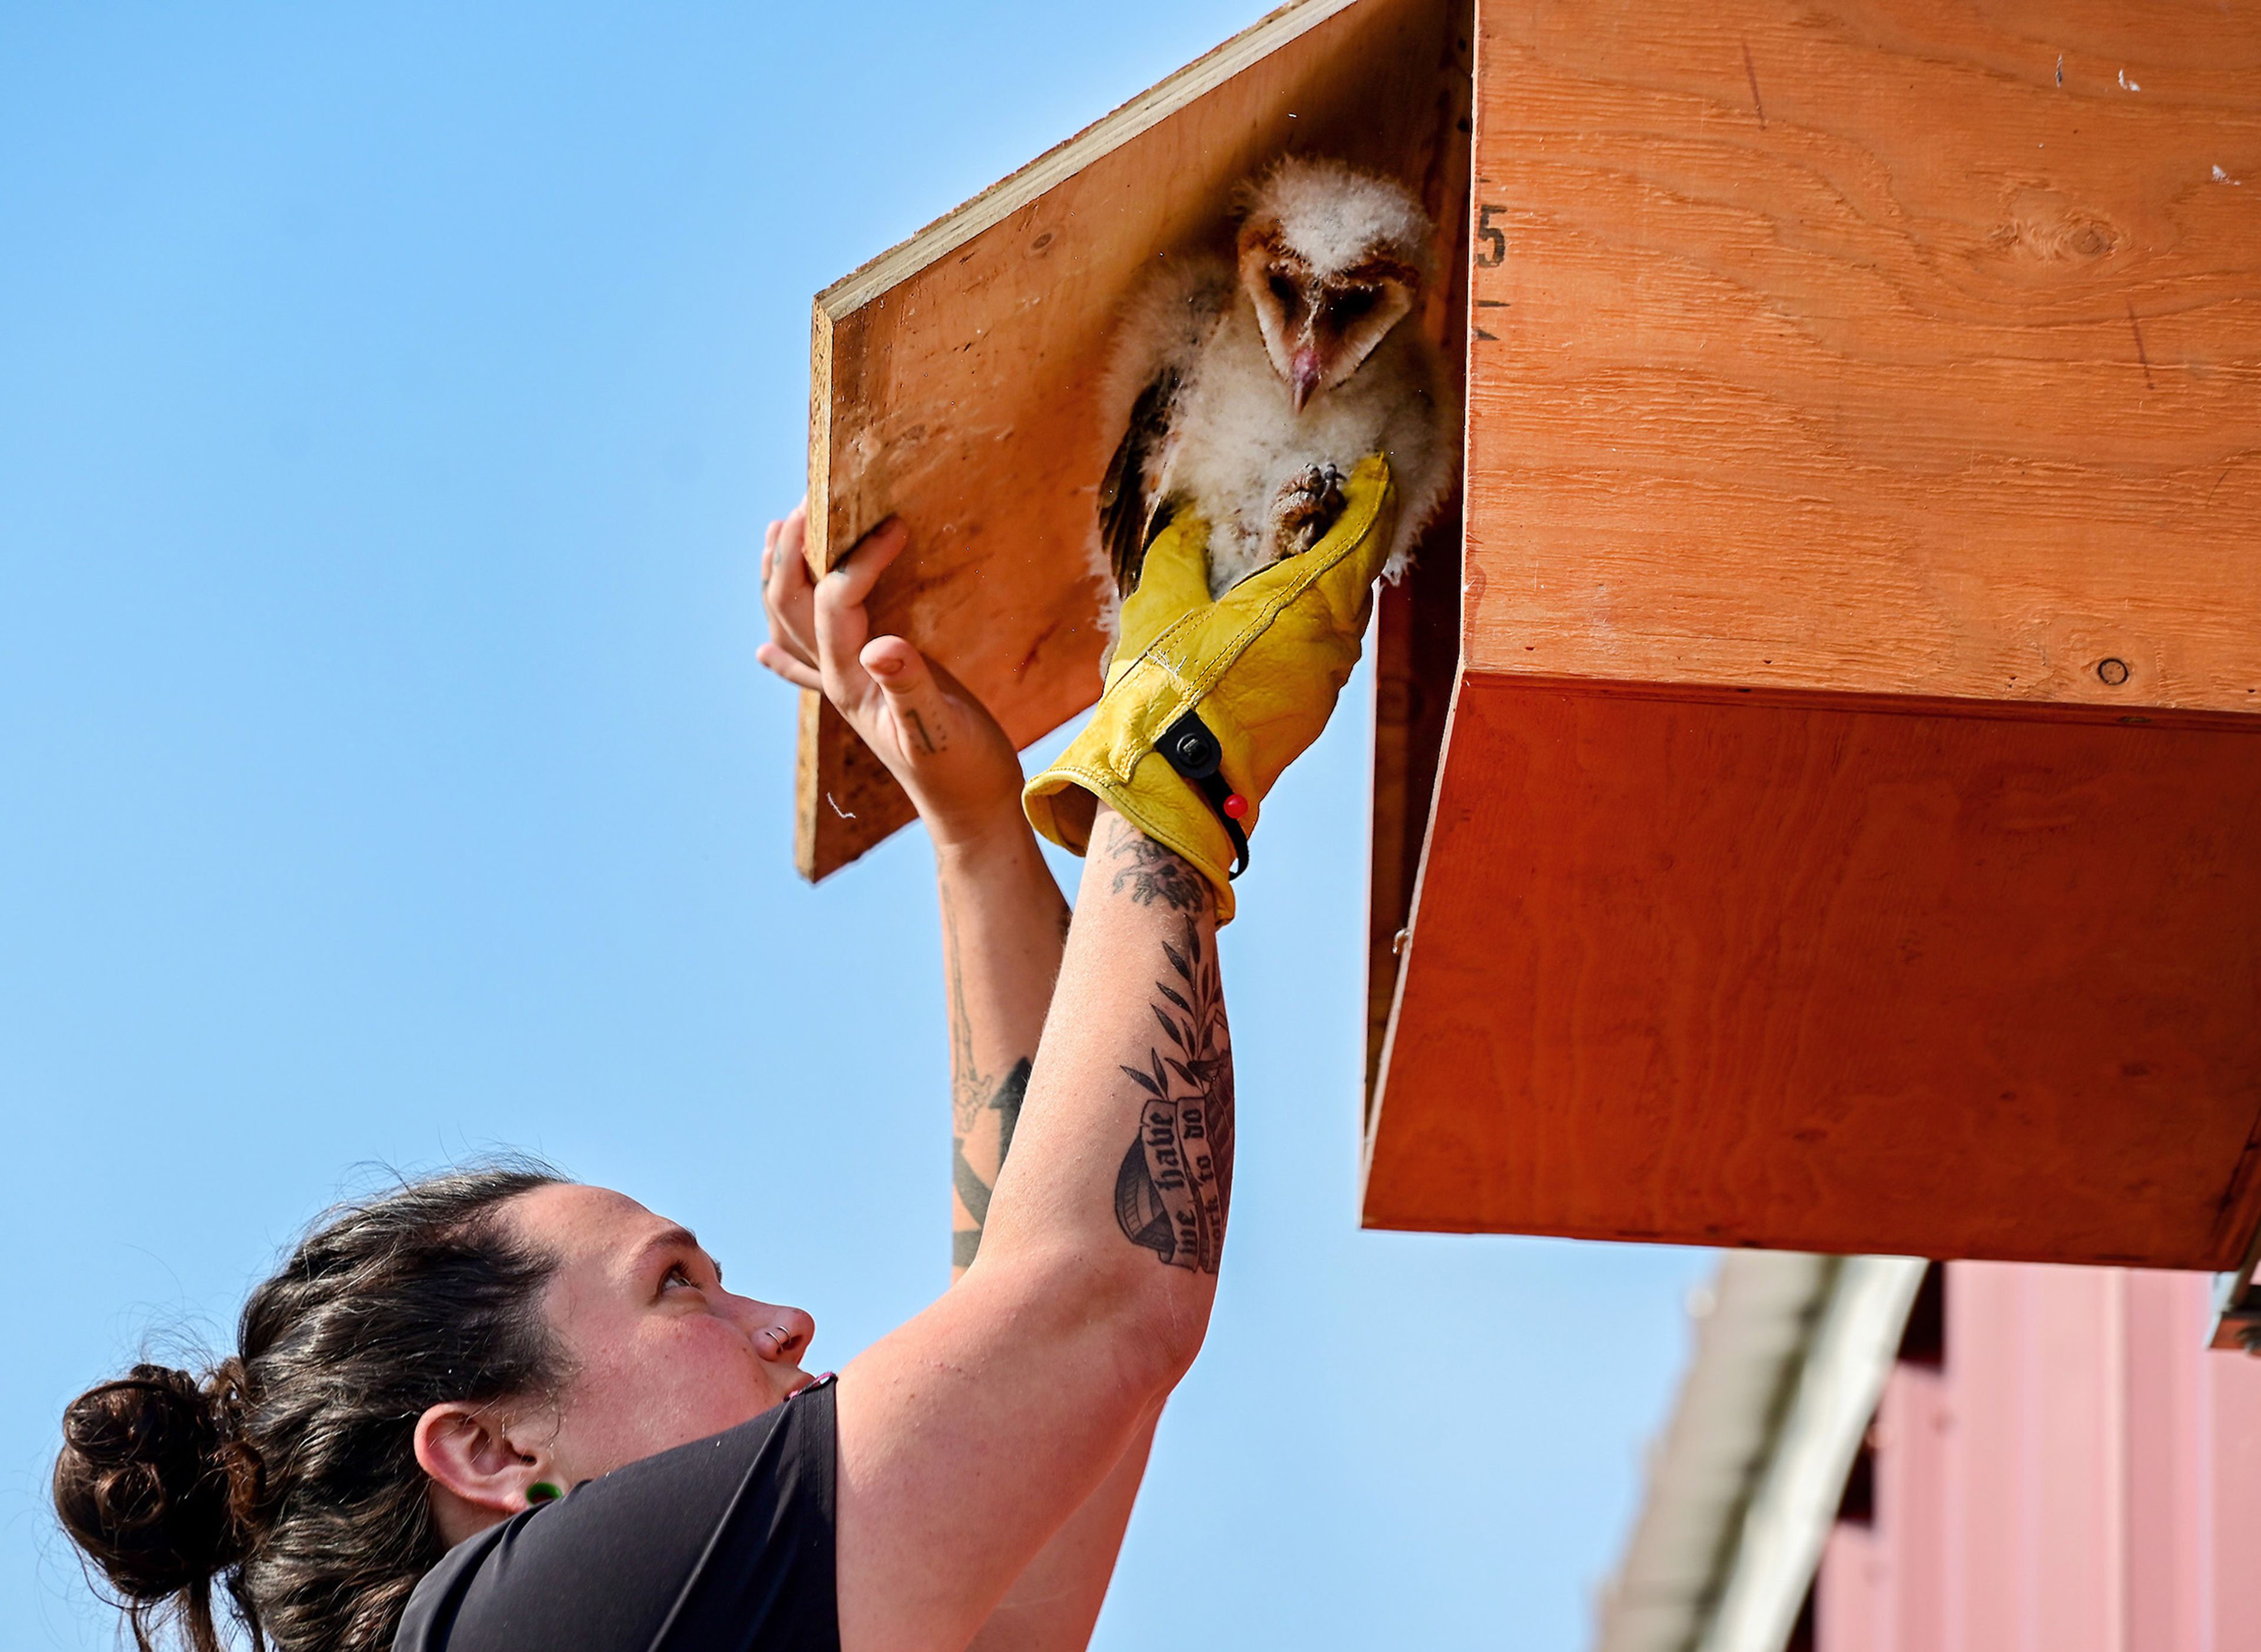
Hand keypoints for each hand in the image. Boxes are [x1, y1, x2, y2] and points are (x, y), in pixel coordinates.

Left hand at [758, 503, 1026, 852]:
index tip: (895, 524)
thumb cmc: (962, 772)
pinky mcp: (865, 697)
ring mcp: (846, 689)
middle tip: (805, 502)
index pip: (835, 601)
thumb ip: (912, 687)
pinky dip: (783, 651)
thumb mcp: (942, 728)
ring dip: (778, 579)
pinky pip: (808, 669)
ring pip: (791, 626)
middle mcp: (837, 680)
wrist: (970, 813)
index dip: (860, 559)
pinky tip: (763, 652)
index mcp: (852, 681)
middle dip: (790, 551)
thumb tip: (883, 646)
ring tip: (777, 537)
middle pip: (789, 606)